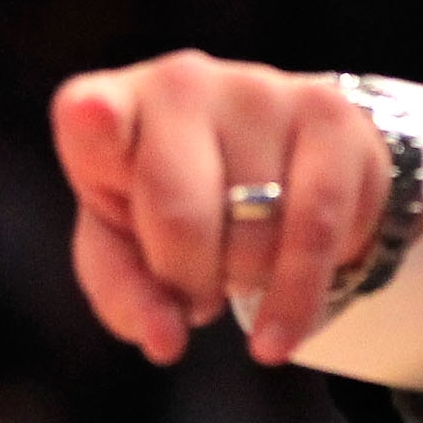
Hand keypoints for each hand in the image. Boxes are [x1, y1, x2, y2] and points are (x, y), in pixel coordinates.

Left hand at [48, 51, 391, 368]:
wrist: (271, 157)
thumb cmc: (173, 207)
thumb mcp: (127, 252)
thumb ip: (127, 295)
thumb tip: (165, 340)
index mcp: (112, 111)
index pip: (94, 111)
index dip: (96, 117)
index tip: (93, 113)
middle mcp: (183, 81)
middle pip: (181, 216)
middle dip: (188, 281)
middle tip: (195, 288)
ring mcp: (261, 89)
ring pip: (256, 230)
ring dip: (246, 283)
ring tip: (239, 273)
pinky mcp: (330, 112)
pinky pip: (318, 227)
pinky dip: (298, 295)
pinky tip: (282, 330)